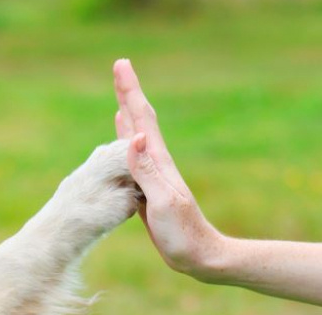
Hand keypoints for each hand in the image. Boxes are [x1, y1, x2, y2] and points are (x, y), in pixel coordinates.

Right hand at [112, 59, 226, 279]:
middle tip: (120, 67)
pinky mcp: (148, 187)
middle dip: (129, 93)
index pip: (142, 119)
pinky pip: (134, 156)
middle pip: (140, 119)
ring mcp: (153, 174)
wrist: (200, 256)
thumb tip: (135, 136)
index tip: (121, 65)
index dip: (130, 91)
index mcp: (159, 161)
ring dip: (128, 113)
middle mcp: (157, 162)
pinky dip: (127, 140)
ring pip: (137, 135)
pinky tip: (125, 137)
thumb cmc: (183, 233)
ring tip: (122, 97)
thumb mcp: (163, 202)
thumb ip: (147, 171)